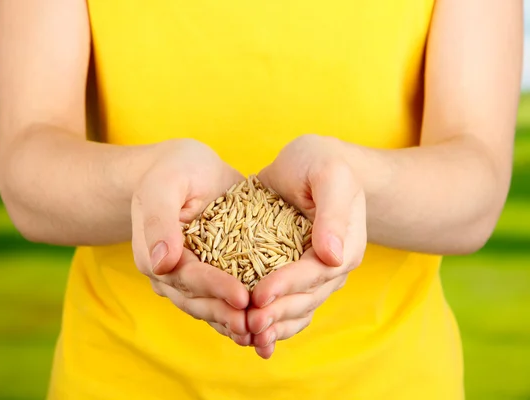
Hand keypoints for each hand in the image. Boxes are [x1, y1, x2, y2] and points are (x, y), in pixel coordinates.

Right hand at [131, 139, 250, 343]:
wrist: (185, 168)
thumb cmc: (172, 170)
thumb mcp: (163, 185)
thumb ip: (159, 221)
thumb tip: (161, 264)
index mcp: (155, 254)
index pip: (188, 277)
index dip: (215, 289)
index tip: (243, 297)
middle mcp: (169, 273)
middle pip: (199, 301)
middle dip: (228, 314)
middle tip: (259, 323)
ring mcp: (188, 277)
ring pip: (211, 307)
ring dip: (235, 321)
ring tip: (264, 331)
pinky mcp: (209, 274)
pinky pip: (222, 299)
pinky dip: (240, 312)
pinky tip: (265, 322)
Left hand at [249, 134, 366, 357]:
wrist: (314, 162)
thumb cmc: (322, 162)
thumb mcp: (330, 175)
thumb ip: (333, 212)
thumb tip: (332, 255)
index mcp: (345, 244)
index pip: (315, 273)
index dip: (287, 285)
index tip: (259, 295)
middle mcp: (332, 265)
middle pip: (306, 298)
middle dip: (277, 313)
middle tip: (247, 322)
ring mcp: (315, 273)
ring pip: (297, 309)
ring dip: (274, 325)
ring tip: (246, 335)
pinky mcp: (295, 273)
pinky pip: (287, 304)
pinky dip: (273, 322)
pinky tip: (251, 336)